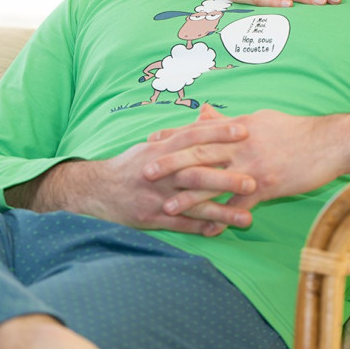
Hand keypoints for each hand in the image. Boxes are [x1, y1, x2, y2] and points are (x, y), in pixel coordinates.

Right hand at [7, 120, 256, 236]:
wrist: (96, 191)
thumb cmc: (132, 165)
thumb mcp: (153, 145)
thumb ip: (181, 134)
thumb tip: (208, 116)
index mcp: (161, 149)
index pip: (194, 137)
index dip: (219, 133)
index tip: (245, 130)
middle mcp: (160, 172)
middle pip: (197, 173)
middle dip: (226, 178)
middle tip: (254, 180)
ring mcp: (156, 197)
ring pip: (193, 205)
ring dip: (221, 212)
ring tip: (248, 217)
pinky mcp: (151, 219)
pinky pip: (180, 226)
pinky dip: (200, 229)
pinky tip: (221, 232)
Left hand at [144, 106, 342, 212]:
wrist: (329, 143)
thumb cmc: (295, 130)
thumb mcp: (261, 118)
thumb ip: (230, 120)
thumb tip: (205, 113)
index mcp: (239, 127)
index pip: (200, 131)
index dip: (175, 136)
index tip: (152, 141)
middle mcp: (242, 145)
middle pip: (200, 154)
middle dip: (171, 163)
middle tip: (146, 171)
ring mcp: (254, 167)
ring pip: (215, 182)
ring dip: (189, 195)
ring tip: (167, 206)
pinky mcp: (268, 187)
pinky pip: (240, 204)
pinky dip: (223, 217)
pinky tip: (208, 228)